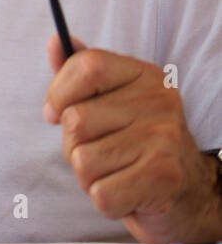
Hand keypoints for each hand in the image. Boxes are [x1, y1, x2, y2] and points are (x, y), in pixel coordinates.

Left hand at [43, 34, 221, 243]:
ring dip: (88, 176)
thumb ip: (79, 71)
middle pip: (75, 120)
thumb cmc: (134, 139)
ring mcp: (165, 139)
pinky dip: (105, 201)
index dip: (58, 93)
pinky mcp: (163, 178)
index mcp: (144, 75)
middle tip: (103, 151)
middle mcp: (160, 102)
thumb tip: (55, 42)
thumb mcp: (110, 98)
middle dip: (74, 145)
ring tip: (116, 171)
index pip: (86, 65)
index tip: (54, 114)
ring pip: (82, 160)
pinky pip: (100, 194)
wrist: (189, 188)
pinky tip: (127, 193)